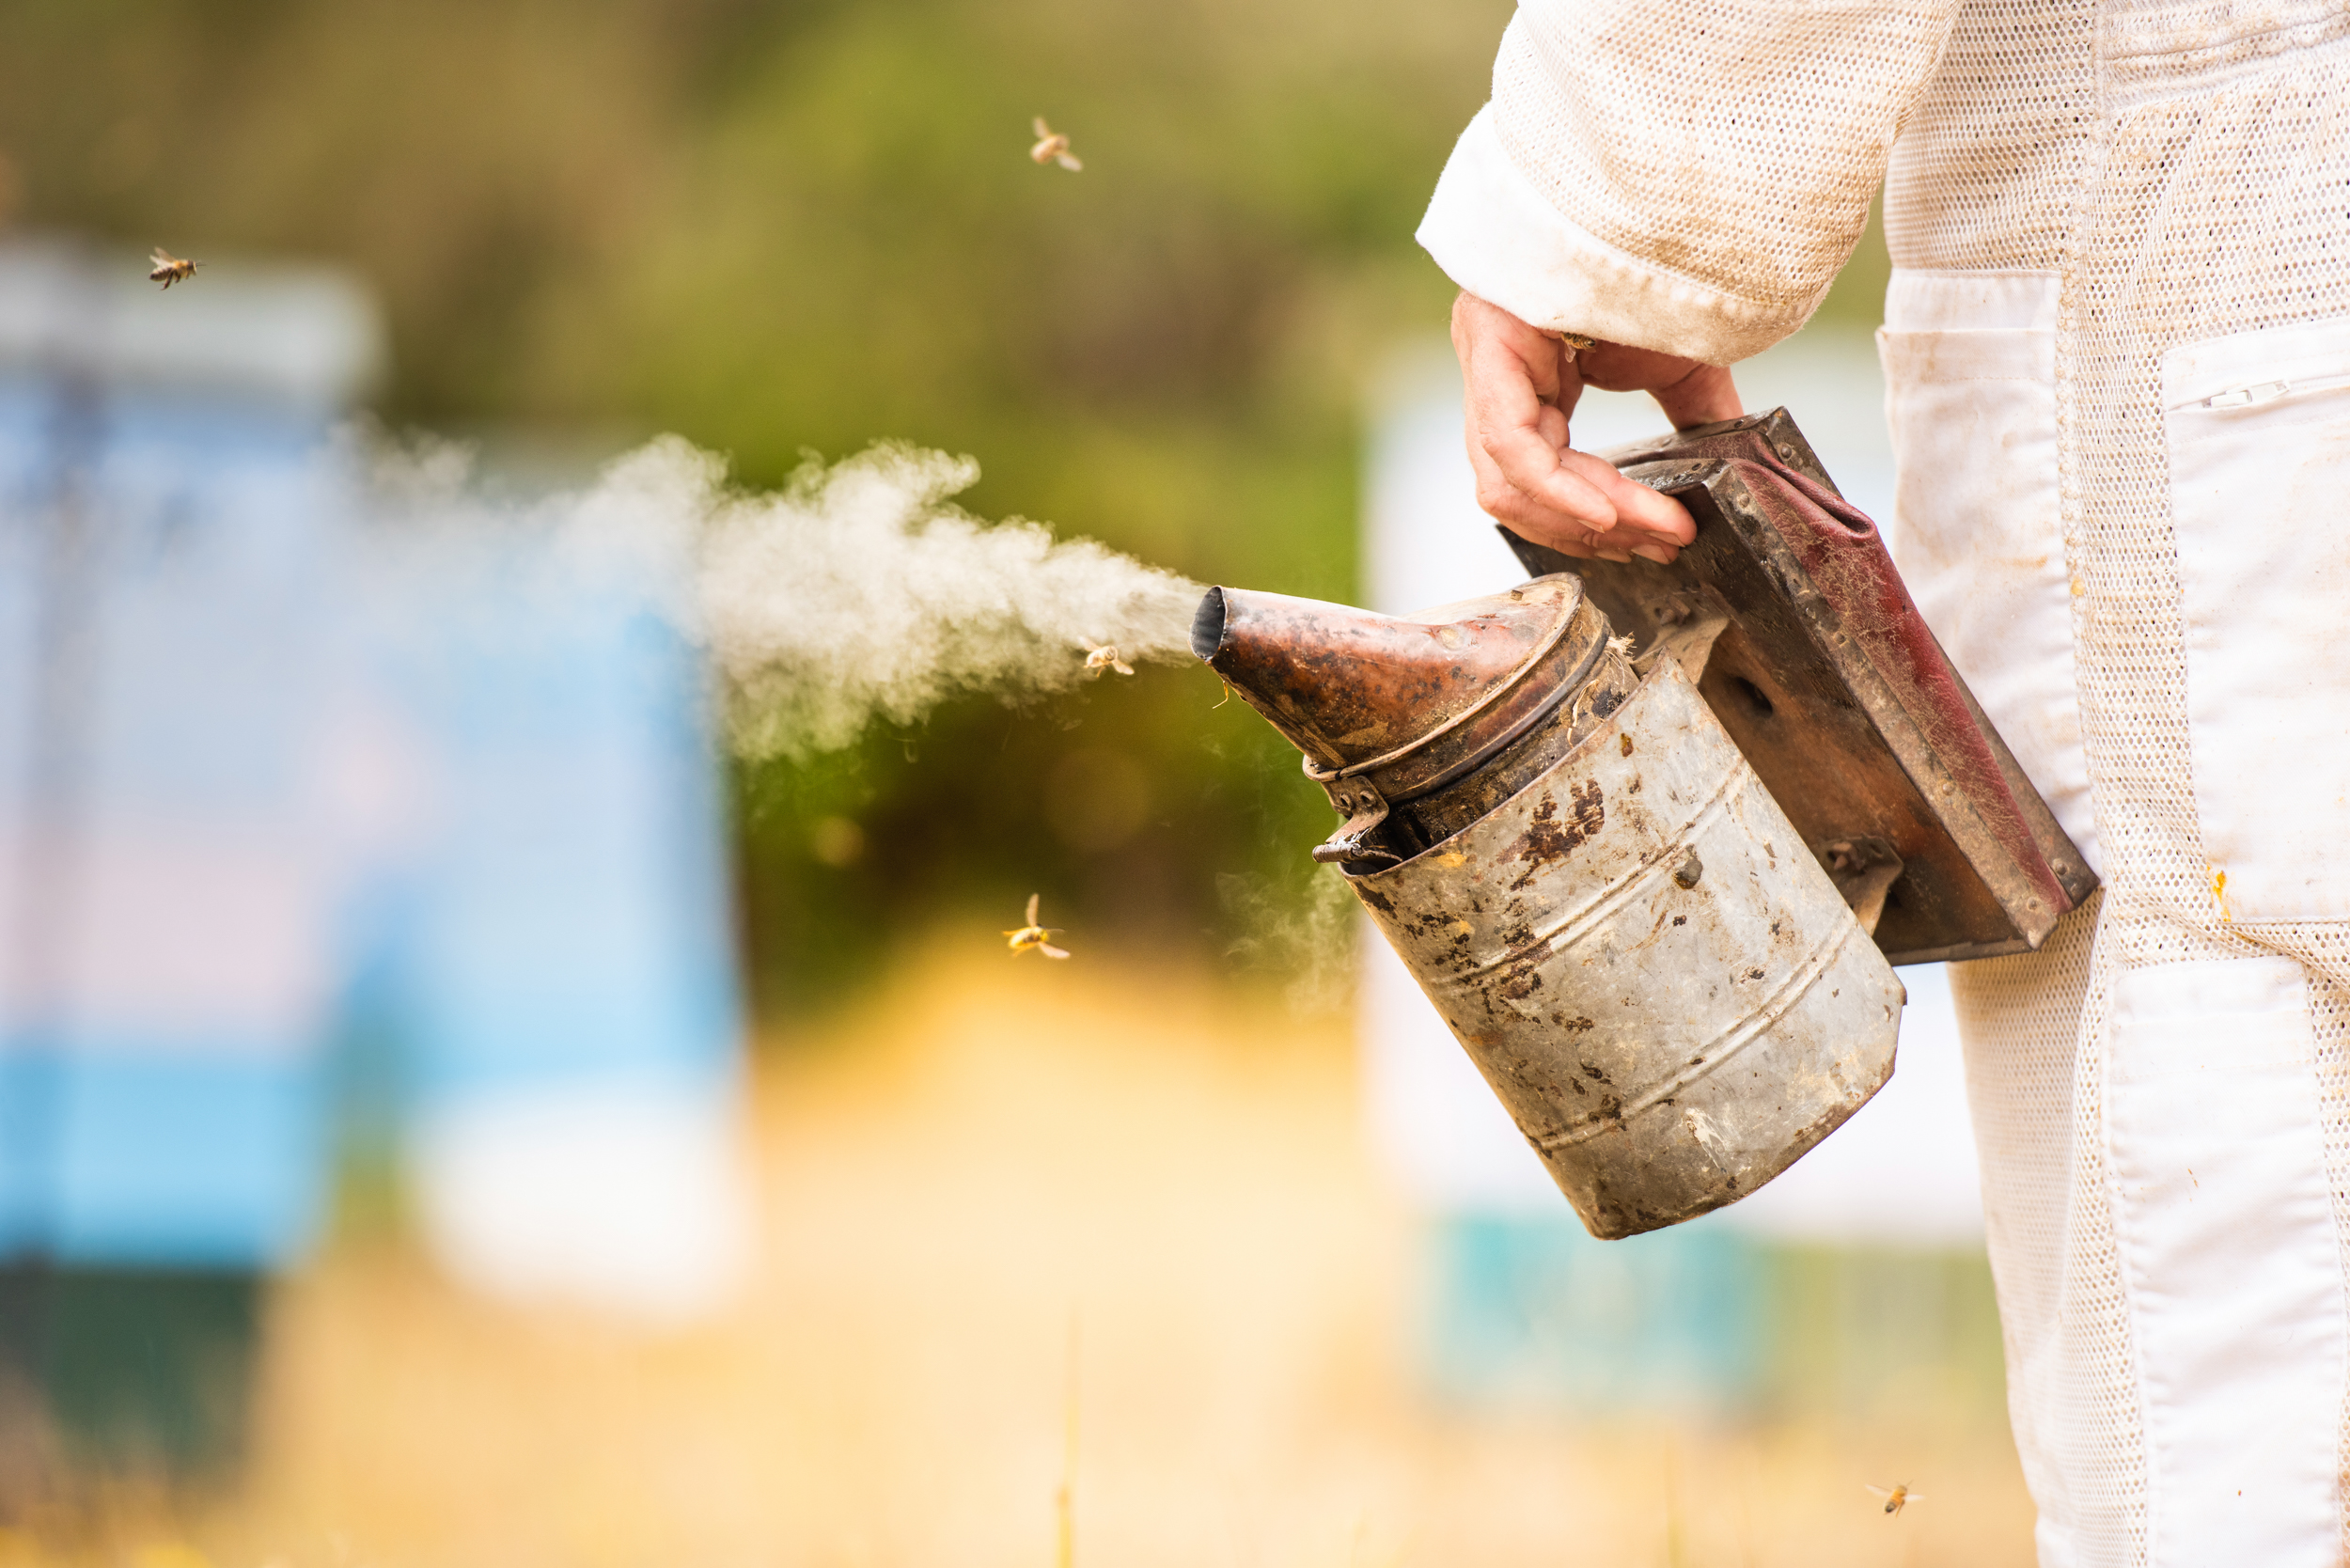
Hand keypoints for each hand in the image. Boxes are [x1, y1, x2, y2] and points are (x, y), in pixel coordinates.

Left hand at [1451, 291, 1741, 563]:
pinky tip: (1612, 513)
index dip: (1601, 520)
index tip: (1664, 540)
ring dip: (1587, 520)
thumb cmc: (1657, 262)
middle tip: (1663, 545)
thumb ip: (1691, 417)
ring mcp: (1485, 366)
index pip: (1542, 479)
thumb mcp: (1678, 359)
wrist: (1652, 194)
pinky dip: (1562, 492)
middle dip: (1597, 531)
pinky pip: (1514, 451)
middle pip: (1520, 494)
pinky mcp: (1488, 353)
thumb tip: (1723, 468)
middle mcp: (1495, 380)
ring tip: (1655, 529)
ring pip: (1511, 485)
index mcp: (1528, 382)